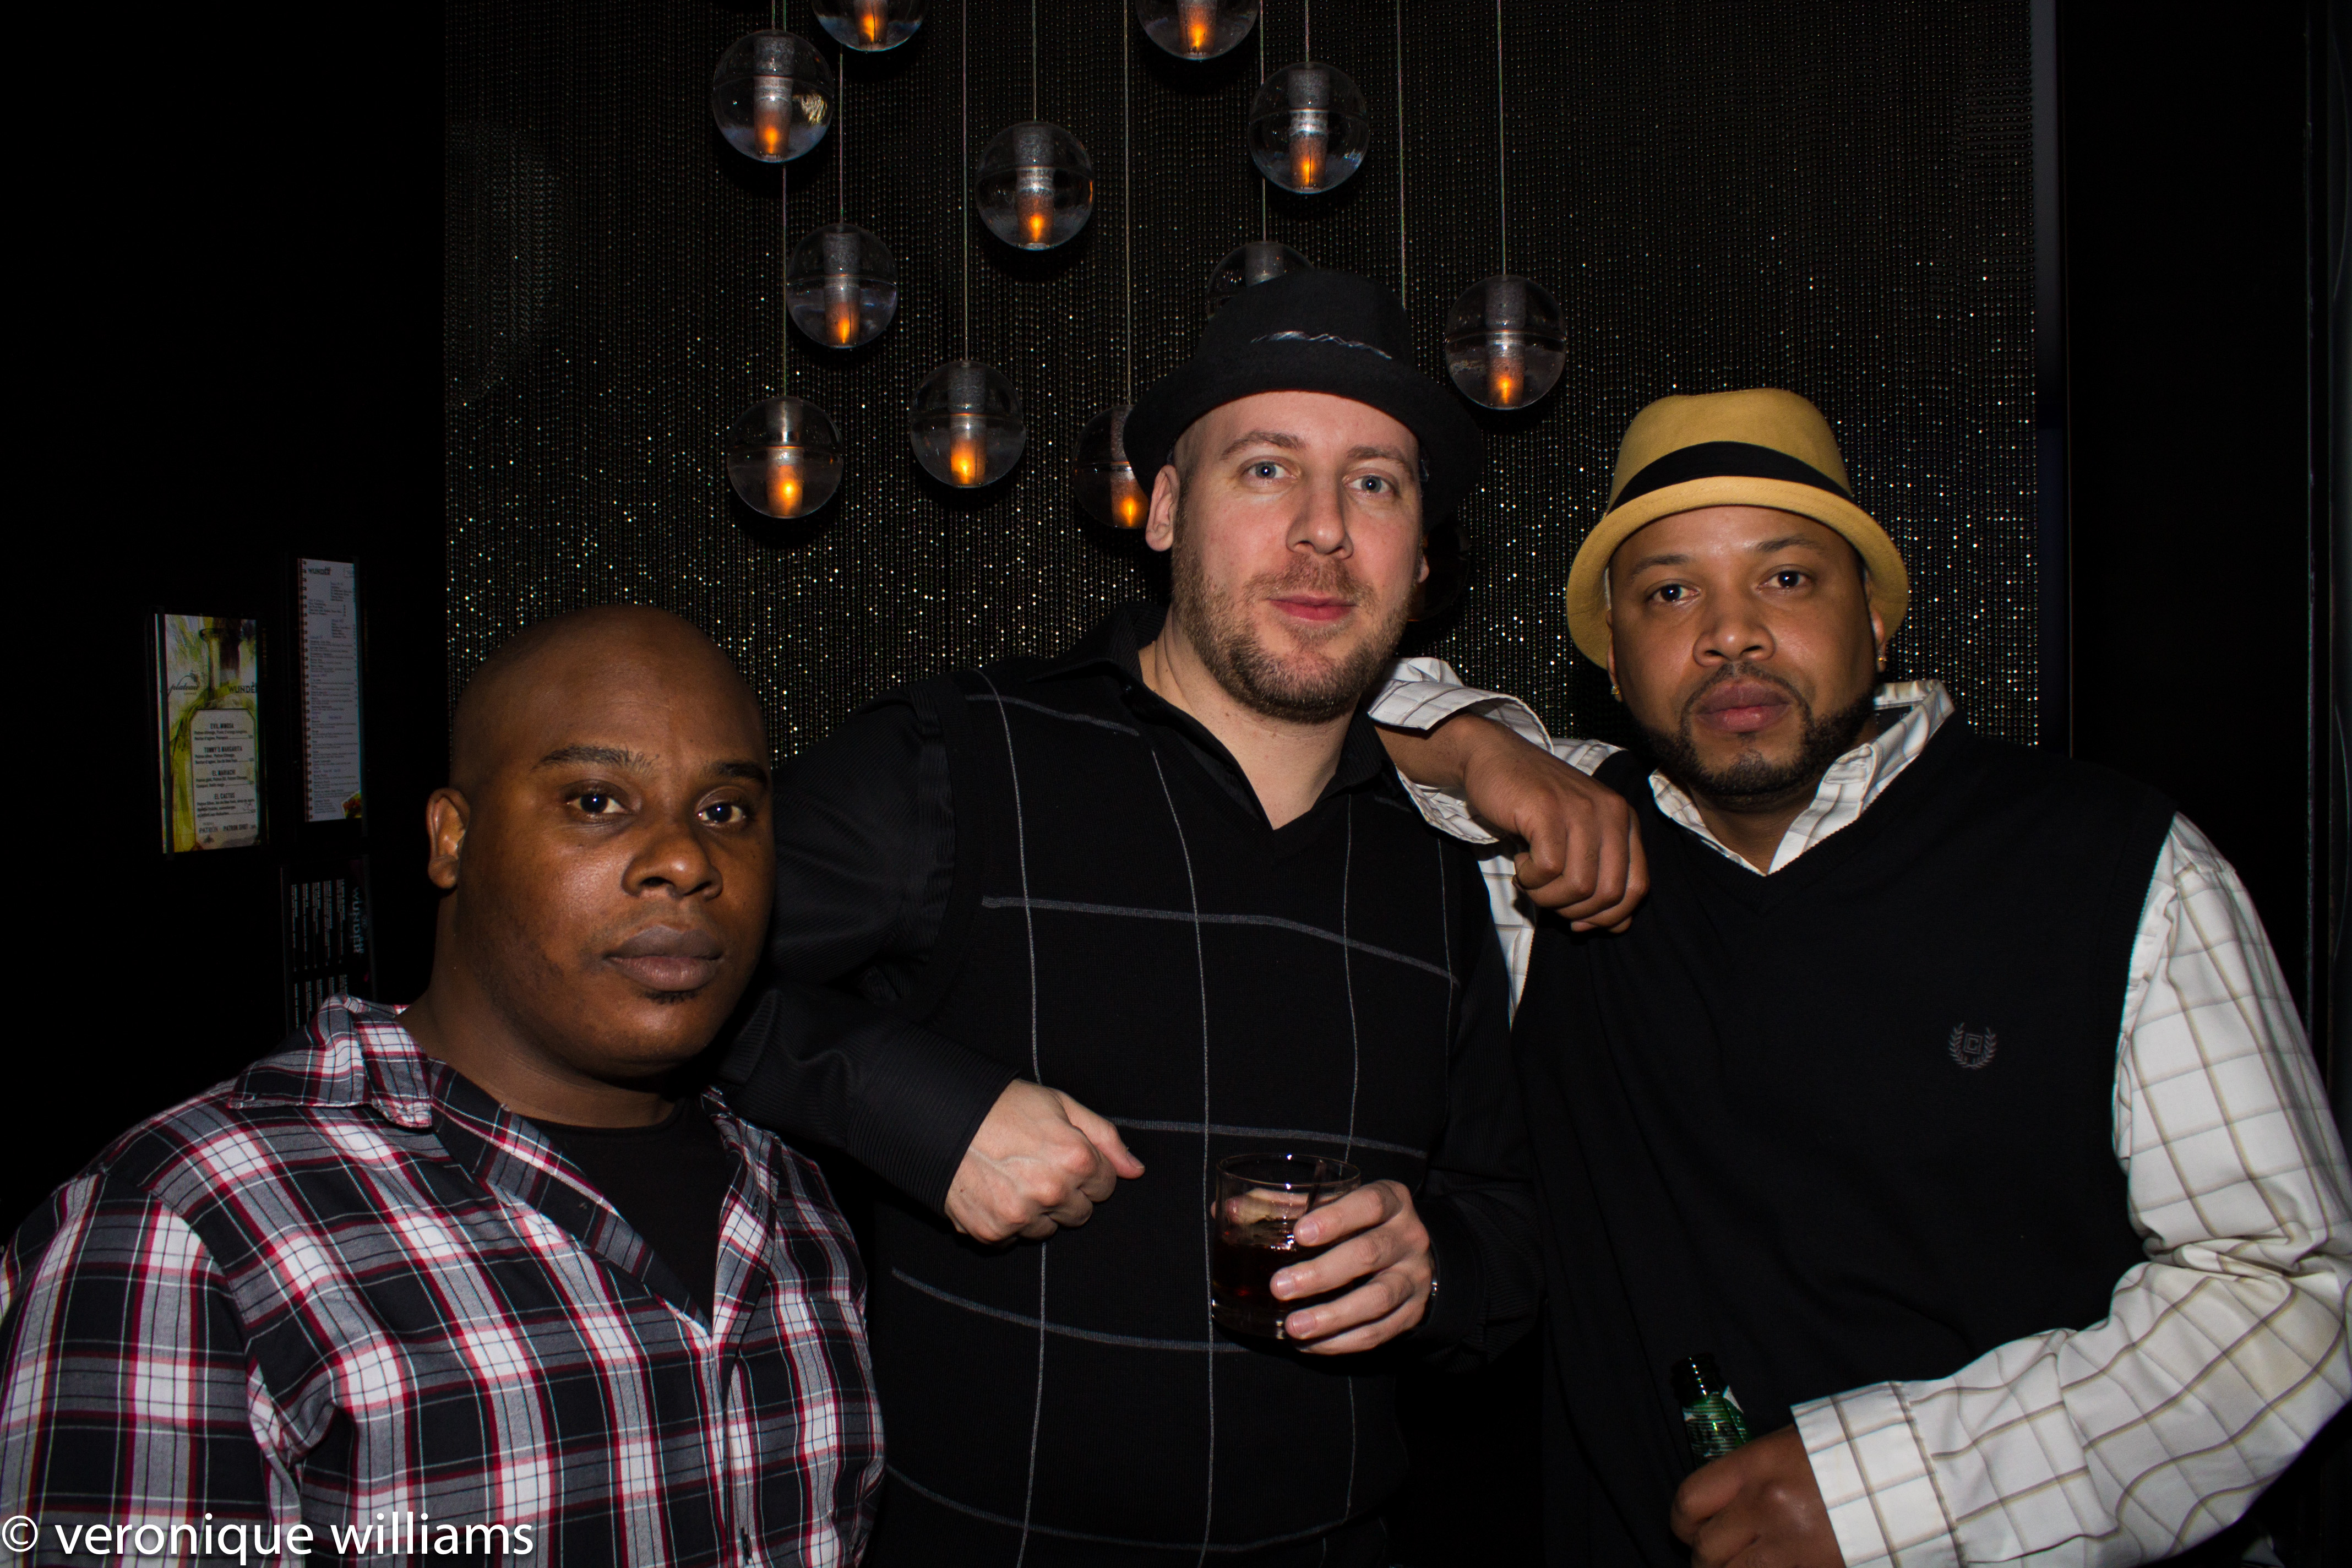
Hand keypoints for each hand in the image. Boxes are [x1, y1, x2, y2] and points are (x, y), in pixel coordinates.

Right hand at [945, 1081, 1144, 1242]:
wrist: (941, 1117)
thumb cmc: (1004, 1106)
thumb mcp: (1061, 1105)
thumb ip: (1104, 1138)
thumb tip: (1135, 1170)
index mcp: (1076, 1159)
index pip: (1106, 1185)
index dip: (1087, 1168)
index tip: (1064, 1156)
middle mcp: (1052, 1192)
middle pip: (1080, 1212)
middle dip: (1067, 1193)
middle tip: (1037, 1166)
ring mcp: (1021, 1216)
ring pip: (1048, 1229)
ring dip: (1038, 1210)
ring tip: (1012, 1178)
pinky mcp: (993, 1233)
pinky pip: (1015, 1239)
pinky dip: (1007, 1221)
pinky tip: (994, 1192)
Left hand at [1266, 1179, 1433, 1353]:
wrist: (1415, 1257)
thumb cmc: (1361, 1225)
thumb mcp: (1336, 1206)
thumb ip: (1286, 1206)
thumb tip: (1230, 1209)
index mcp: (1391, 1200)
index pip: (1370, 1204)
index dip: (1335, 1218)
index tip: (1300, 1233)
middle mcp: (1408, 1237)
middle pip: (1368, 1253)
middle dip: (1321, 1273)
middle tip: (1279, 1286)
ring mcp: (1413, 1278)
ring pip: (1376, 1299)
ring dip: (1331, 1316)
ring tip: (1293, 1326)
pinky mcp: (1411, 1314)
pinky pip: (1377, 1333)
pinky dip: (1340, 1341)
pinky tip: (1309, 1343)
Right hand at [1380, 715, 1646, 929]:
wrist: (1494, 758)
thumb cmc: (1534, 807)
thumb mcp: (1577, 841)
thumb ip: (1600, 878)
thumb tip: (1615, 927)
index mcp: (1624, 821)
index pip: (1636, 887)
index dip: (1608, 916)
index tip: (1577, 921)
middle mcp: (1611, 812)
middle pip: (1608, 893)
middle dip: (1574, 910)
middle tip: (1547, 896)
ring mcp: (1581, 808)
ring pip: (1578, 886)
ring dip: (1546, 895)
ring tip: (1529, 878)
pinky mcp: (1548, 810)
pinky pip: (1549, 868)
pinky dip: (1530, 878)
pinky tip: (1520, 862)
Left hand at [1670, 1427, 1843, 1567]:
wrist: (1914, 1475)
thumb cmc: (1852, 1451)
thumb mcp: (1791, 1446)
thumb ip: (1751, 1473)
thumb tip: (1722, 1500)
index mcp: (1757, 1466)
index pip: (1690, 1501)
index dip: (1684, 1522)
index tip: (1691, 1528)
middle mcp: (1767, 1506)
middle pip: (1706, 1550)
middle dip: (1707, 1558)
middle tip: (1720, 1556)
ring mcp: (1792, 1546)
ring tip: (1745, 1566)